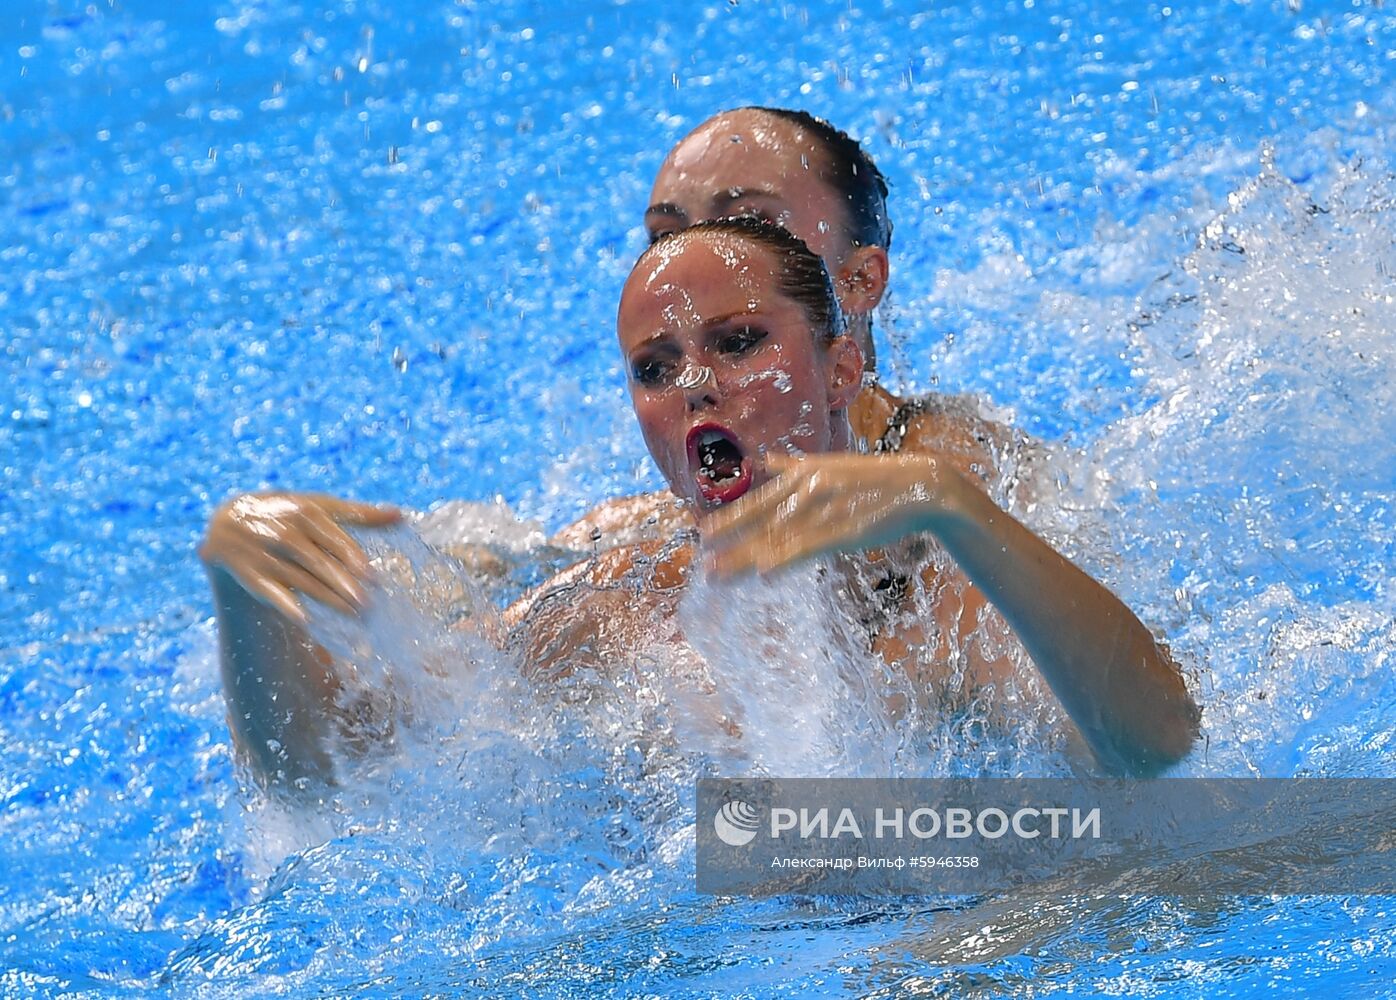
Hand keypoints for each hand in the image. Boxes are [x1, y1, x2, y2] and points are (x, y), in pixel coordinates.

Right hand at [199, 492, 400, 623]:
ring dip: (328, 600)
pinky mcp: (253, 576)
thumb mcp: (320, 507)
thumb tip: (400, 514)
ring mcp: (267, 556)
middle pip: (319, 563)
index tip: (373, 576)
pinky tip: (306, 619)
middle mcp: (285, 535)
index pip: (332, 538)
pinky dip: (287, 605)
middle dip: (343, 584)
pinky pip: (271, 593)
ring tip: (354, 614)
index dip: (352, 557)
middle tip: (368, 603)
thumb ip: (359, 514)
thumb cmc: (289, 513)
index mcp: (305, 514)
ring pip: (302, 581)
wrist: (229, 522)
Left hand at [703, 452, 956, 575]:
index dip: (731, 519)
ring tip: (719, 575)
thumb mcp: (829, 464)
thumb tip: (764, 460)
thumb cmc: (874, 479)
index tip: (703, 533)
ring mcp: (826, 511)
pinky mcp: (845, 531)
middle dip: (729, 542)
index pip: (760, 501)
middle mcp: (810, 490)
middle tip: (701, 560)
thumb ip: (793, 467)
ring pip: (778, 539)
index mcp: (805, 474)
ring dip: (746, 559)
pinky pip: (808, 549)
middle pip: (762, 521)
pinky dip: (786, 560)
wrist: (921, 484)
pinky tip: (765, 574)